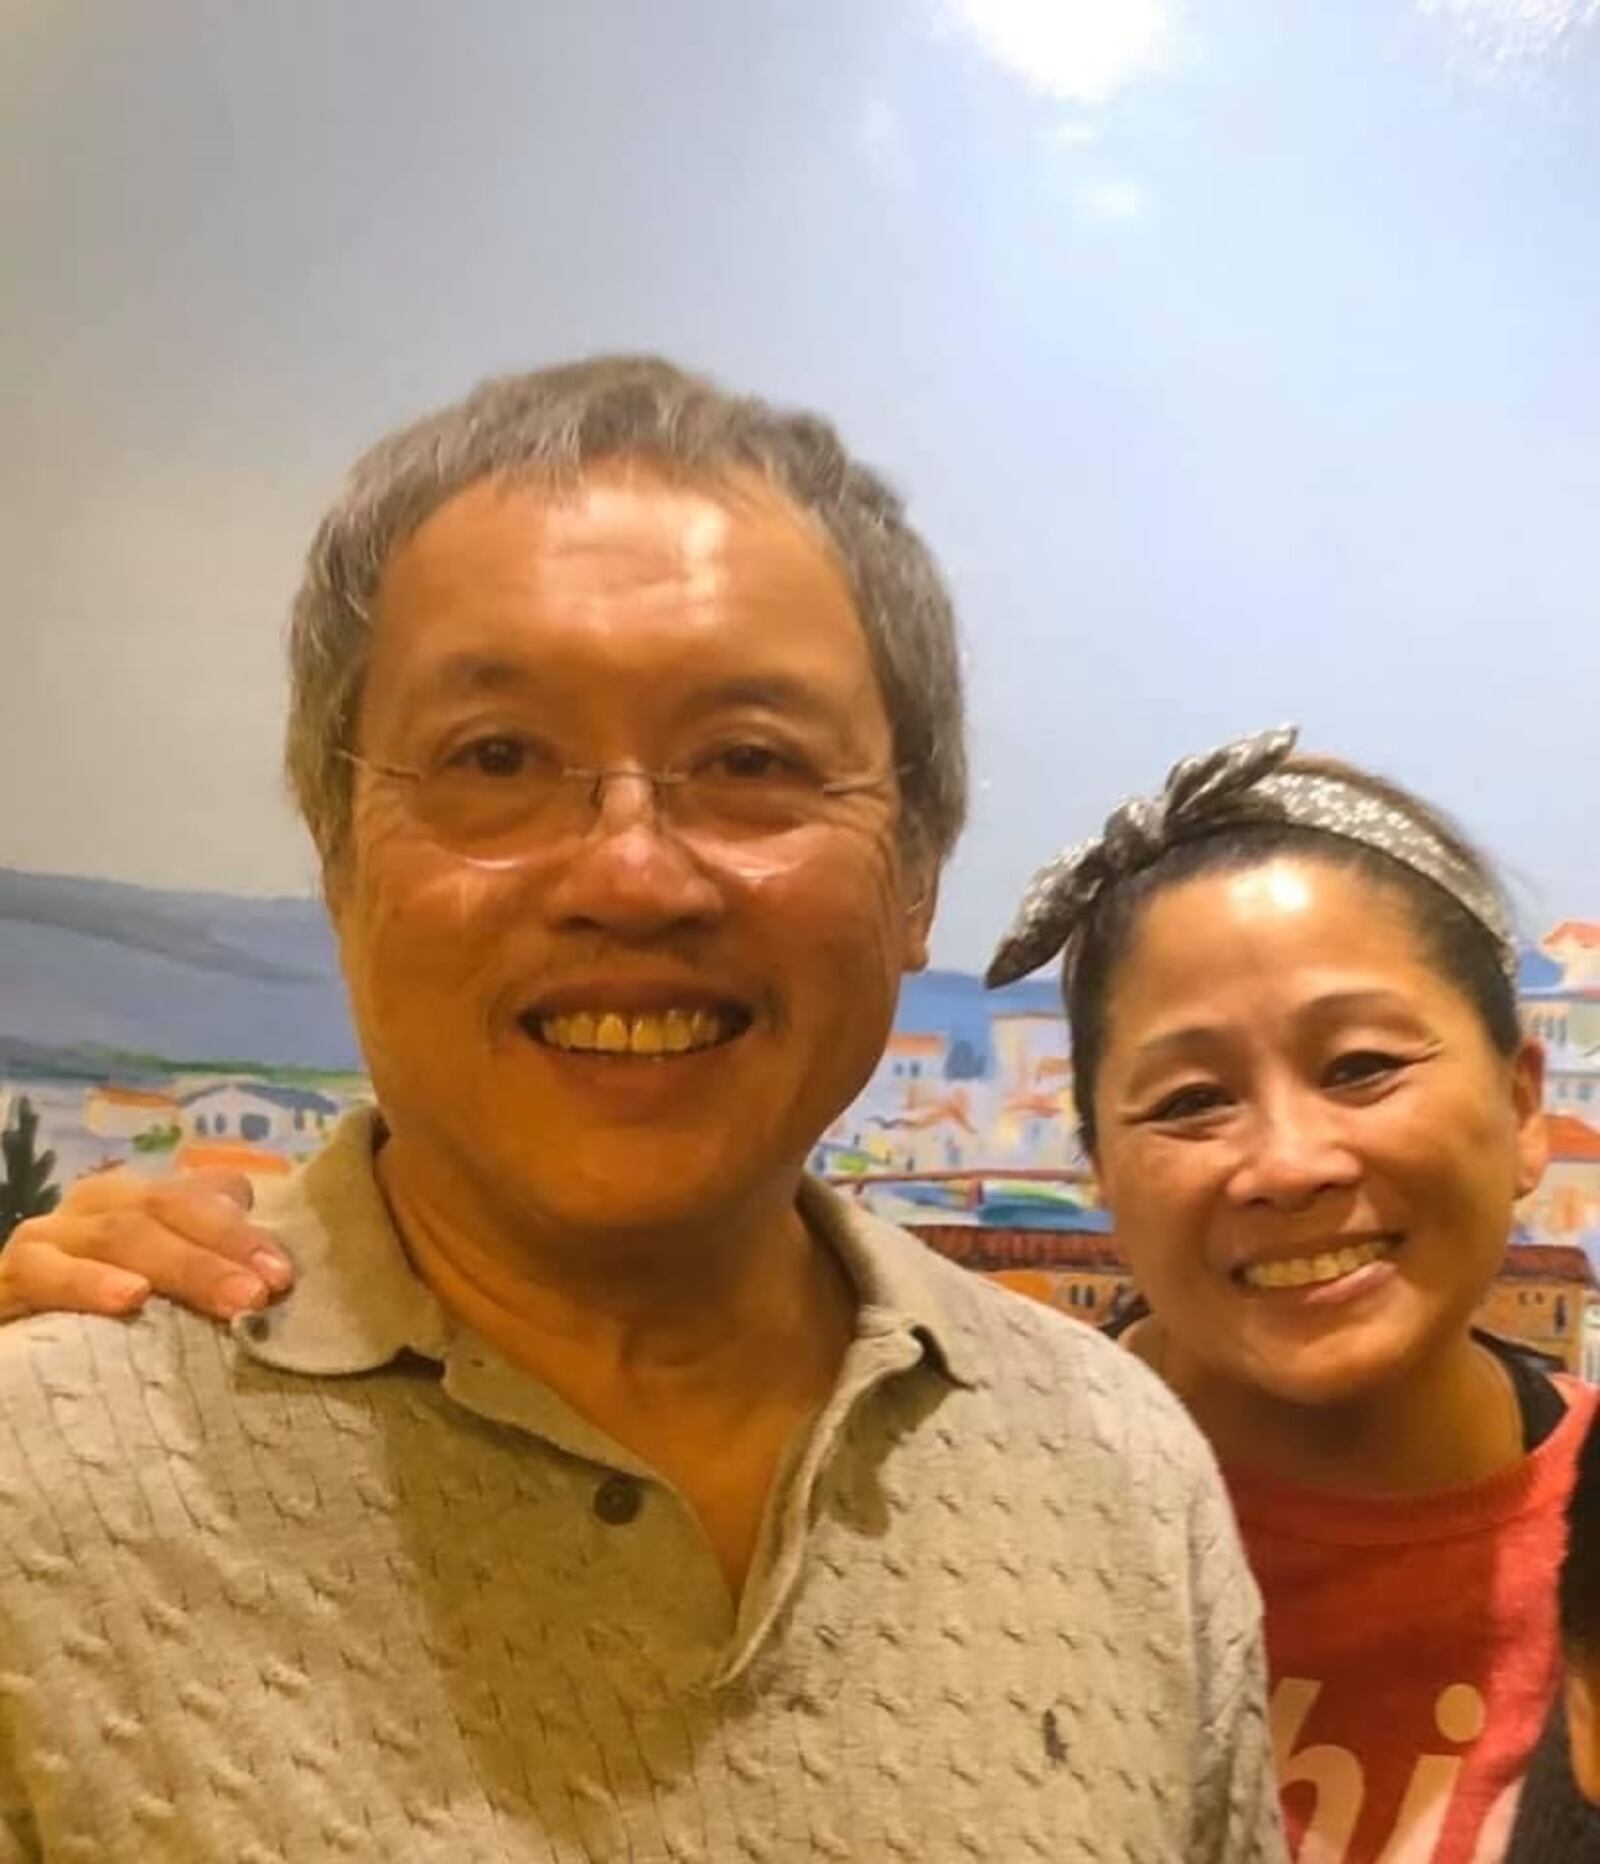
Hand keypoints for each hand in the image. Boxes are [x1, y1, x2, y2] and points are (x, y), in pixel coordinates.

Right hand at [0, 1167, 294, 1322]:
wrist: (17, 1343)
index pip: (206, 1195)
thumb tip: (278, 1279)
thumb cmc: (100, 1324)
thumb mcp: (162, 1292)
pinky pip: (47, 1271)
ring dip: (181, 1266)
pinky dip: (90, 1283)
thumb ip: (210, 1272)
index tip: (285, 1277)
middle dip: (223, 1249)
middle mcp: (101, 1205)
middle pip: (169, 1209)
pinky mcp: (9, 1274)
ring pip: (122, 1233)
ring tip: (227, 1301)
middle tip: (264, 1293)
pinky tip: (130, 1299)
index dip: (247, 1232)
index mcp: (144, 1202)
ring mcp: (52, 1235)